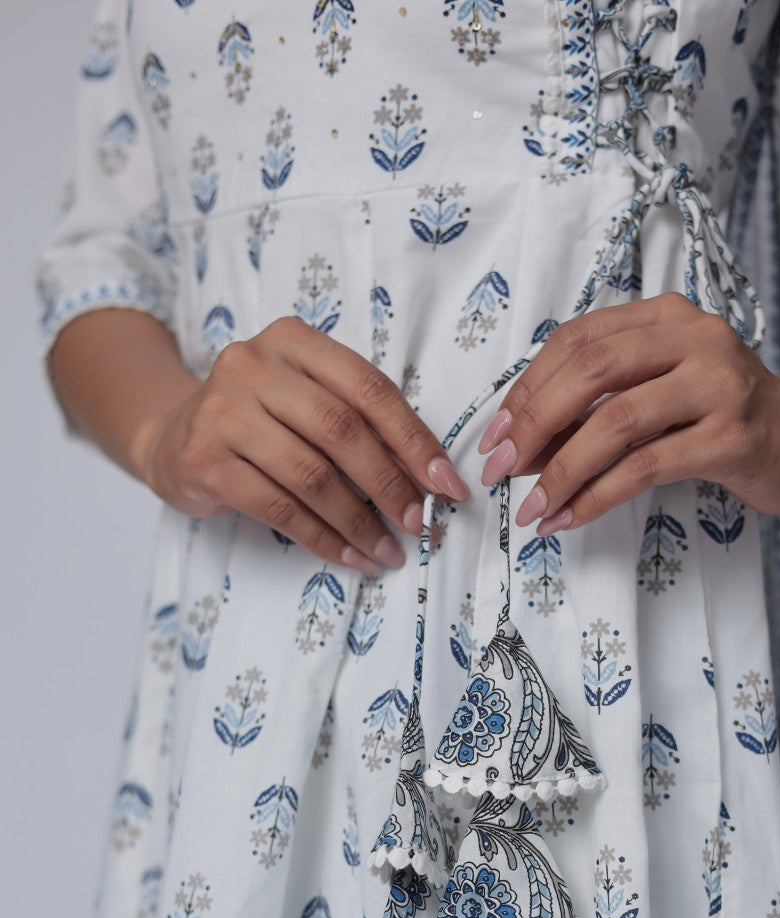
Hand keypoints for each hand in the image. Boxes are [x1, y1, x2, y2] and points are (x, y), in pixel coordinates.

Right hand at [138, 316, 468, 573]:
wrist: (175, 437)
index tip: (446, 484)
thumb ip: (359, 423)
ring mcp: (223, 411)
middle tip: (419, 525)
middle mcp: (253, 365)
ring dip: (358, 521)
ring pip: (310, 474)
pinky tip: (348, 556)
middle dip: (389, 485)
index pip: (369, 388)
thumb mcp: (306, 402)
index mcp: (293, 341)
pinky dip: (322, 538)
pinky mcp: (204, 459)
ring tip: (387, 551)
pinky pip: (278, 507)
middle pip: (340, 430)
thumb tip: (429, 478)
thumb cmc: (261, 422)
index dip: (414, 439)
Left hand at [475, 293, 779, 535]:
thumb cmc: (721, 416)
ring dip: (563, 470)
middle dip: (534, 424)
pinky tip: (572, 517)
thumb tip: (523, 445)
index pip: (578, 341)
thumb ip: (600, 403)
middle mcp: (693, 338)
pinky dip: (598, 496)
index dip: (527, 389)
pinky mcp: (732, 436)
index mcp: (665, 316)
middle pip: (591, 372)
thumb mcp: (658, 390)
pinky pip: (647, 466)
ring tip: (534, 508)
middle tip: (501, 469)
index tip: (495, 437)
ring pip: (616, 422)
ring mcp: (718, 384)